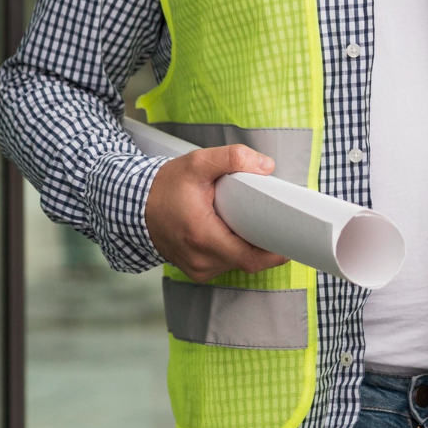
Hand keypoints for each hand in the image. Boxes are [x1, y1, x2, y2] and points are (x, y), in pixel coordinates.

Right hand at [144, 145, 286, 280]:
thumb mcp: (198, 162)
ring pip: (238, 263)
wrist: (133, 206)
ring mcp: (197, 269)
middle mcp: (200, 260)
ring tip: (261, 223)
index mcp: (202, 237)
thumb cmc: (165, 186)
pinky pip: (226, 263)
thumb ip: (233, 158)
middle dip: (267, 243)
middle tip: (282, 221)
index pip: (250, 257)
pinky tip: (242, 231)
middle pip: (248, 260)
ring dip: (251, 246)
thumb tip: (267, 166)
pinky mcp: (196, 269)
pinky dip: (237, 249)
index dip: (276, 251)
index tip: (294, 238)